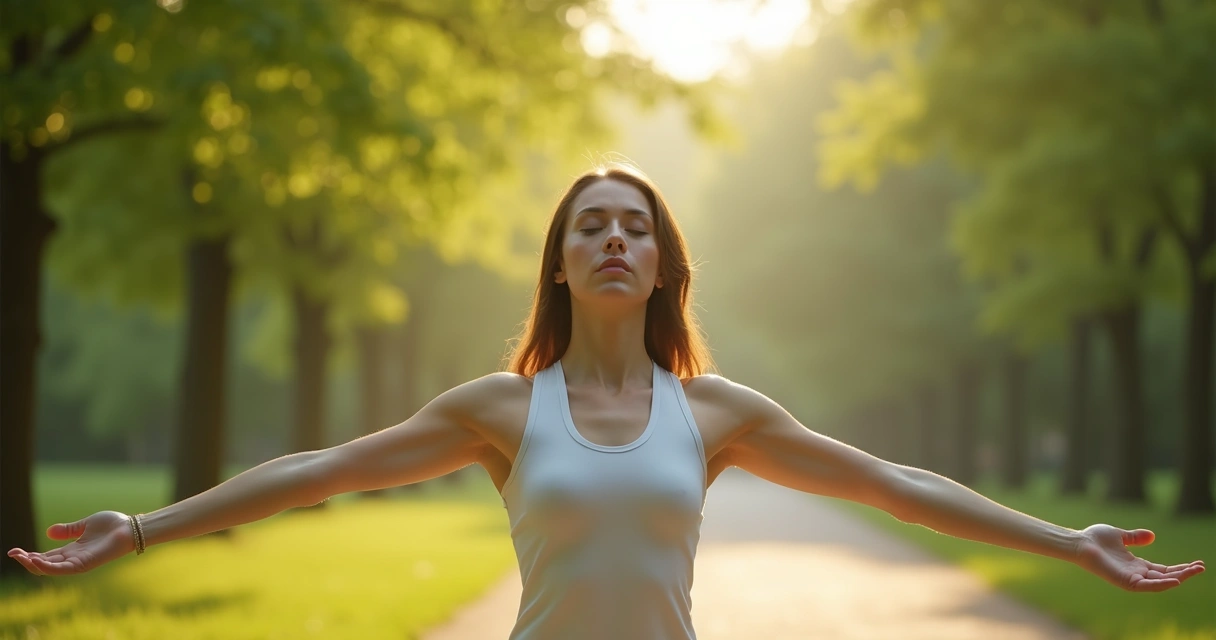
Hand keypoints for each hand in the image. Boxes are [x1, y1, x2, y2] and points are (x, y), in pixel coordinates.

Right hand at [7, 511, 135, 575]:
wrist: (131, 527)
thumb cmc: (113, 524)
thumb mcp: (85, 524)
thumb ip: (68, 529)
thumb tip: (48, 532)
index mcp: (73, 550)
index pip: (47, 557)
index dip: (30, 555)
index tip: (15, 551)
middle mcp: (74, 558)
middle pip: (45, 564)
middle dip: (27, 560)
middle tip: (12, 553)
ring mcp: (79, 562)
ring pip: (51, 569)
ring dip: (34, 564)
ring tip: (21, 557)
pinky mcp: (85, 564)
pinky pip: (63, 569)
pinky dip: (48, 567)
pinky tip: (36, 561)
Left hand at [1074, 524, 1204, 591]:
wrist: (1079, 541)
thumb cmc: (1095, 538)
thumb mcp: (1120, 535)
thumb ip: (1135, 537)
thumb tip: (1152, 535)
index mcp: (1136, 564)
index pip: (1163, 570)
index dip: (1180, 568)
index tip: (1197, 563)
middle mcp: (1135, 573)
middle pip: (1165, 577)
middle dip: (1184, 573)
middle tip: (1201, 567)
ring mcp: (1130, 578)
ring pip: (1159, 582)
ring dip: (1178, 577)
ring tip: (1194, 571)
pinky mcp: (1124, 581)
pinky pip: (1146, 586)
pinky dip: (1160, 584)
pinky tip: (1175, 580)